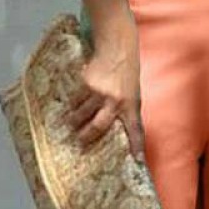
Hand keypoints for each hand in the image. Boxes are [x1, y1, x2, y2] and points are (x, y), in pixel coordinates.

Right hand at [64, 0, 146, 162]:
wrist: (117, 46)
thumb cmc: (126, 72)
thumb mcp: (132, 92)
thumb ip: (126, 109)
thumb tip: (116, 128)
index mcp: (131, 104)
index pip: (136, 129)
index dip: (137, 146)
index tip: (138, 161)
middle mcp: (116, 101)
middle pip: (98, 127)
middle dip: (87, 137)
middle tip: (79, 143)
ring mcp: (100, 93)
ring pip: (82, 114)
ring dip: (74, 121)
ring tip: (70, 125)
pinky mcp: (86, 84)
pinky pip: (76, 100)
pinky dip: (72, 104)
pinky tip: (70, 105)